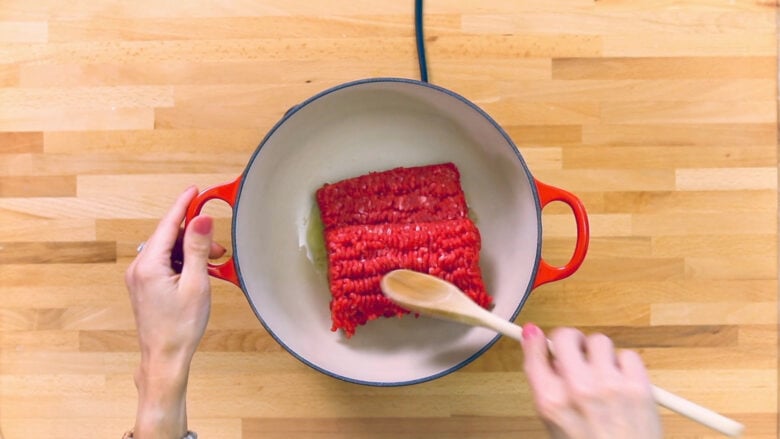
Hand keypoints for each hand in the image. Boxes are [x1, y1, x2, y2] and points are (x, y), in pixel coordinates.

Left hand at [125, 186, 224, 438]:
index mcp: (148, 265)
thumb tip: (201, 219)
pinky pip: (165, 263)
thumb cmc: (180, 327)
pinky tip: (199, 271)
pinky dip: (183, 262)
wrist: (164, 358)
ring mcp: (139, 277)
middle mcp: (138, 268)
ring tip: (213, 262)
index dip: (183, 205)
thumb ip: (198, 248)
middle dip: (194, 234)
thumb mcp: (196, 284)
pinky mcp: (144, 286)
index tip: (195, 190)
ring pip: (168, 250)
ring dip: (191, 251)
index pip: (167, 224)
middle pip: (168, 236)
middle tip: (219, 244)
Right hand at [521, 325, 661, 438]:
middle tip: (577, 354)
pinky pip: (628, 355)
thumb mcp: (554, 422)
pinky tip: (622, 385)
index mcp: (550, 401)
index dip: (536, 340)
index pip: (535, 350)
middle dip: (571, 342)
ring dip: (600, 355)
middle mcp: (577, 389)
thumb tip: (539, 345)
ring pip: (599, 341)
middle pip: (566, 336)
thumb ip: (545, 384)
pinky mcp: (638, 387)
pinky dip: (626, 367)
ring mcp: (609, 386)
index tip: (538, 335)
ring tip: (604, 376)